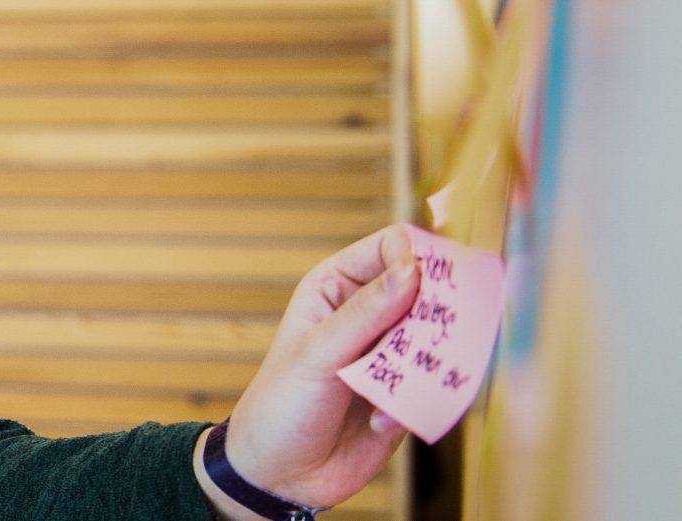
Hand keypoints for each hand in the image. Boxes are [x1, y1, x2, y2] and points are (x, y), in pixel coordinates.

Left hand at [192, 224, 420, 514]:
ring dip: (428, 367)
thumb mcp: (317, 355)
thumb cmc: (281, 404)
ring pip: (440, 340)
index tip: (430, 286)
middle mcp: (369, 313)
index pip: (392, 247)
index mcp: (337, 286)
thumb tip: (412, 269)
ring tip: (393, 393)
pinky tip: (380, 423)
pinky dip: (420, 402)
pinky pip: (438, 385)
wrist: (280, 474)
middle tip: (431, 343)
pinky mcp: (409, 391)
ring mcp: (391, 353)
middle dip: (437, 317)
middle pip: (429, 292)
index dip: (417, 257)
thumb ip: (366, 314)